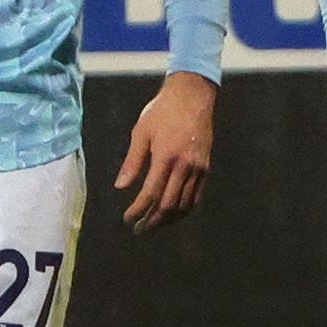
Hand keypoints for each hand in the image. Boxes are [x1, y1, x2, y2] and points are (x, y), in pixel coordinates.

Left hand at [117, 71, 215, 232]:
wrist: (193, 96)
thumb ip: (132, 161)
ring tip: (153, 224)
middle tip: (138, 229)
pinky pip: (196, 196)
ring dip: (168, 219)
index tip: (127, 219)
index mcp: (166, 156)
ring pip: (184, 204)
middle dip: (152, 220)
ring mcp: (198, 168)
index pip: (151, 193)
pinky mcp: (206, 167)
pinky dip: (184, 209)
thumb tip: (120, 186)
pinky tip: (173, 213)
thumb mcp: (141, 132)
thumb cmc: (162, 111)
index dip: (138, 210)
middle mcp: (185, 166)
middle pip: (169, 204)